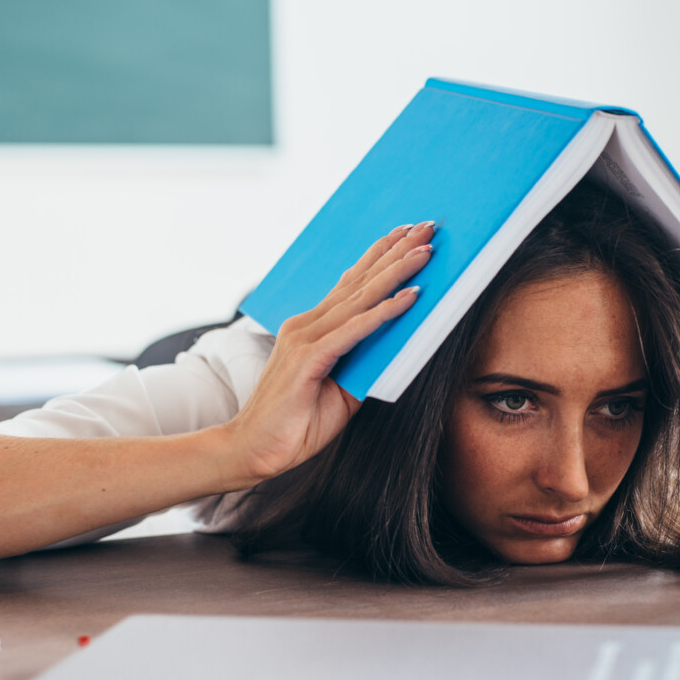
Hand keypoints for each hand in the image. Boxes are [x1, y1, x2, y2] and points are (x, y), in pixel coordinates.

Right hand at [223, 221, 435, 486]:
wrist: (253, 452)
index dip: (380, 259)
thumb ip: (363, 366)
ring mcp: (304, 339)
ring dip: (396, 272)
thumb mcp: (341, 391)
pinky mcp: (307, 359)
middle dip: (395, 252)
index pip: (352, 285)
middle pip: (359, 281)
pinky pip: (354, 330)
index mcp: (311, 329)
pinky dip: (384, 312)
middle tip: (427, 227)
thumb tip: (397, 349)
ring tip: (425, 251)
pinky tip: (410, 296)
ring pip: (360, 298)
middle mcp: (306, 325)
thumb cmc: (295, 424)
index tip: (408, 236)